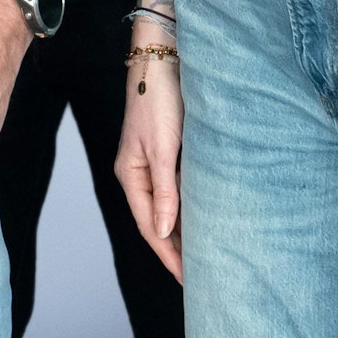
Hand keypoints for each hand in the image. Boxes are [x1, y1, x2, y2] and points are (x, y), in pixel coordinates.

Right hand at [112, 46, 184, 280]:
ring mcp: (154, 162)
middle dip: (176, 250)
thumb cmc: (158, 98)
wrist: (163, 56)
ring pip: (170, 207)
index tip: (189, 281)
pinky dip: (191, 207)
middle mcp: (140, 173)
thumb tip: (164, 234)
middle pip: (158, 222)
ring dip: (185, 230)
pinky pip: (180, 189)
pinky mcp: (170, 150)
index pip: (150, 228)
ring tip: (206, 256)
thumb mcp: (162, 148)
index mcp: (131, 175)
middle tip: (201, 277)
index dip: (169, 256)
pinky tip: (206, 217)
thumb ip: (164, 192)